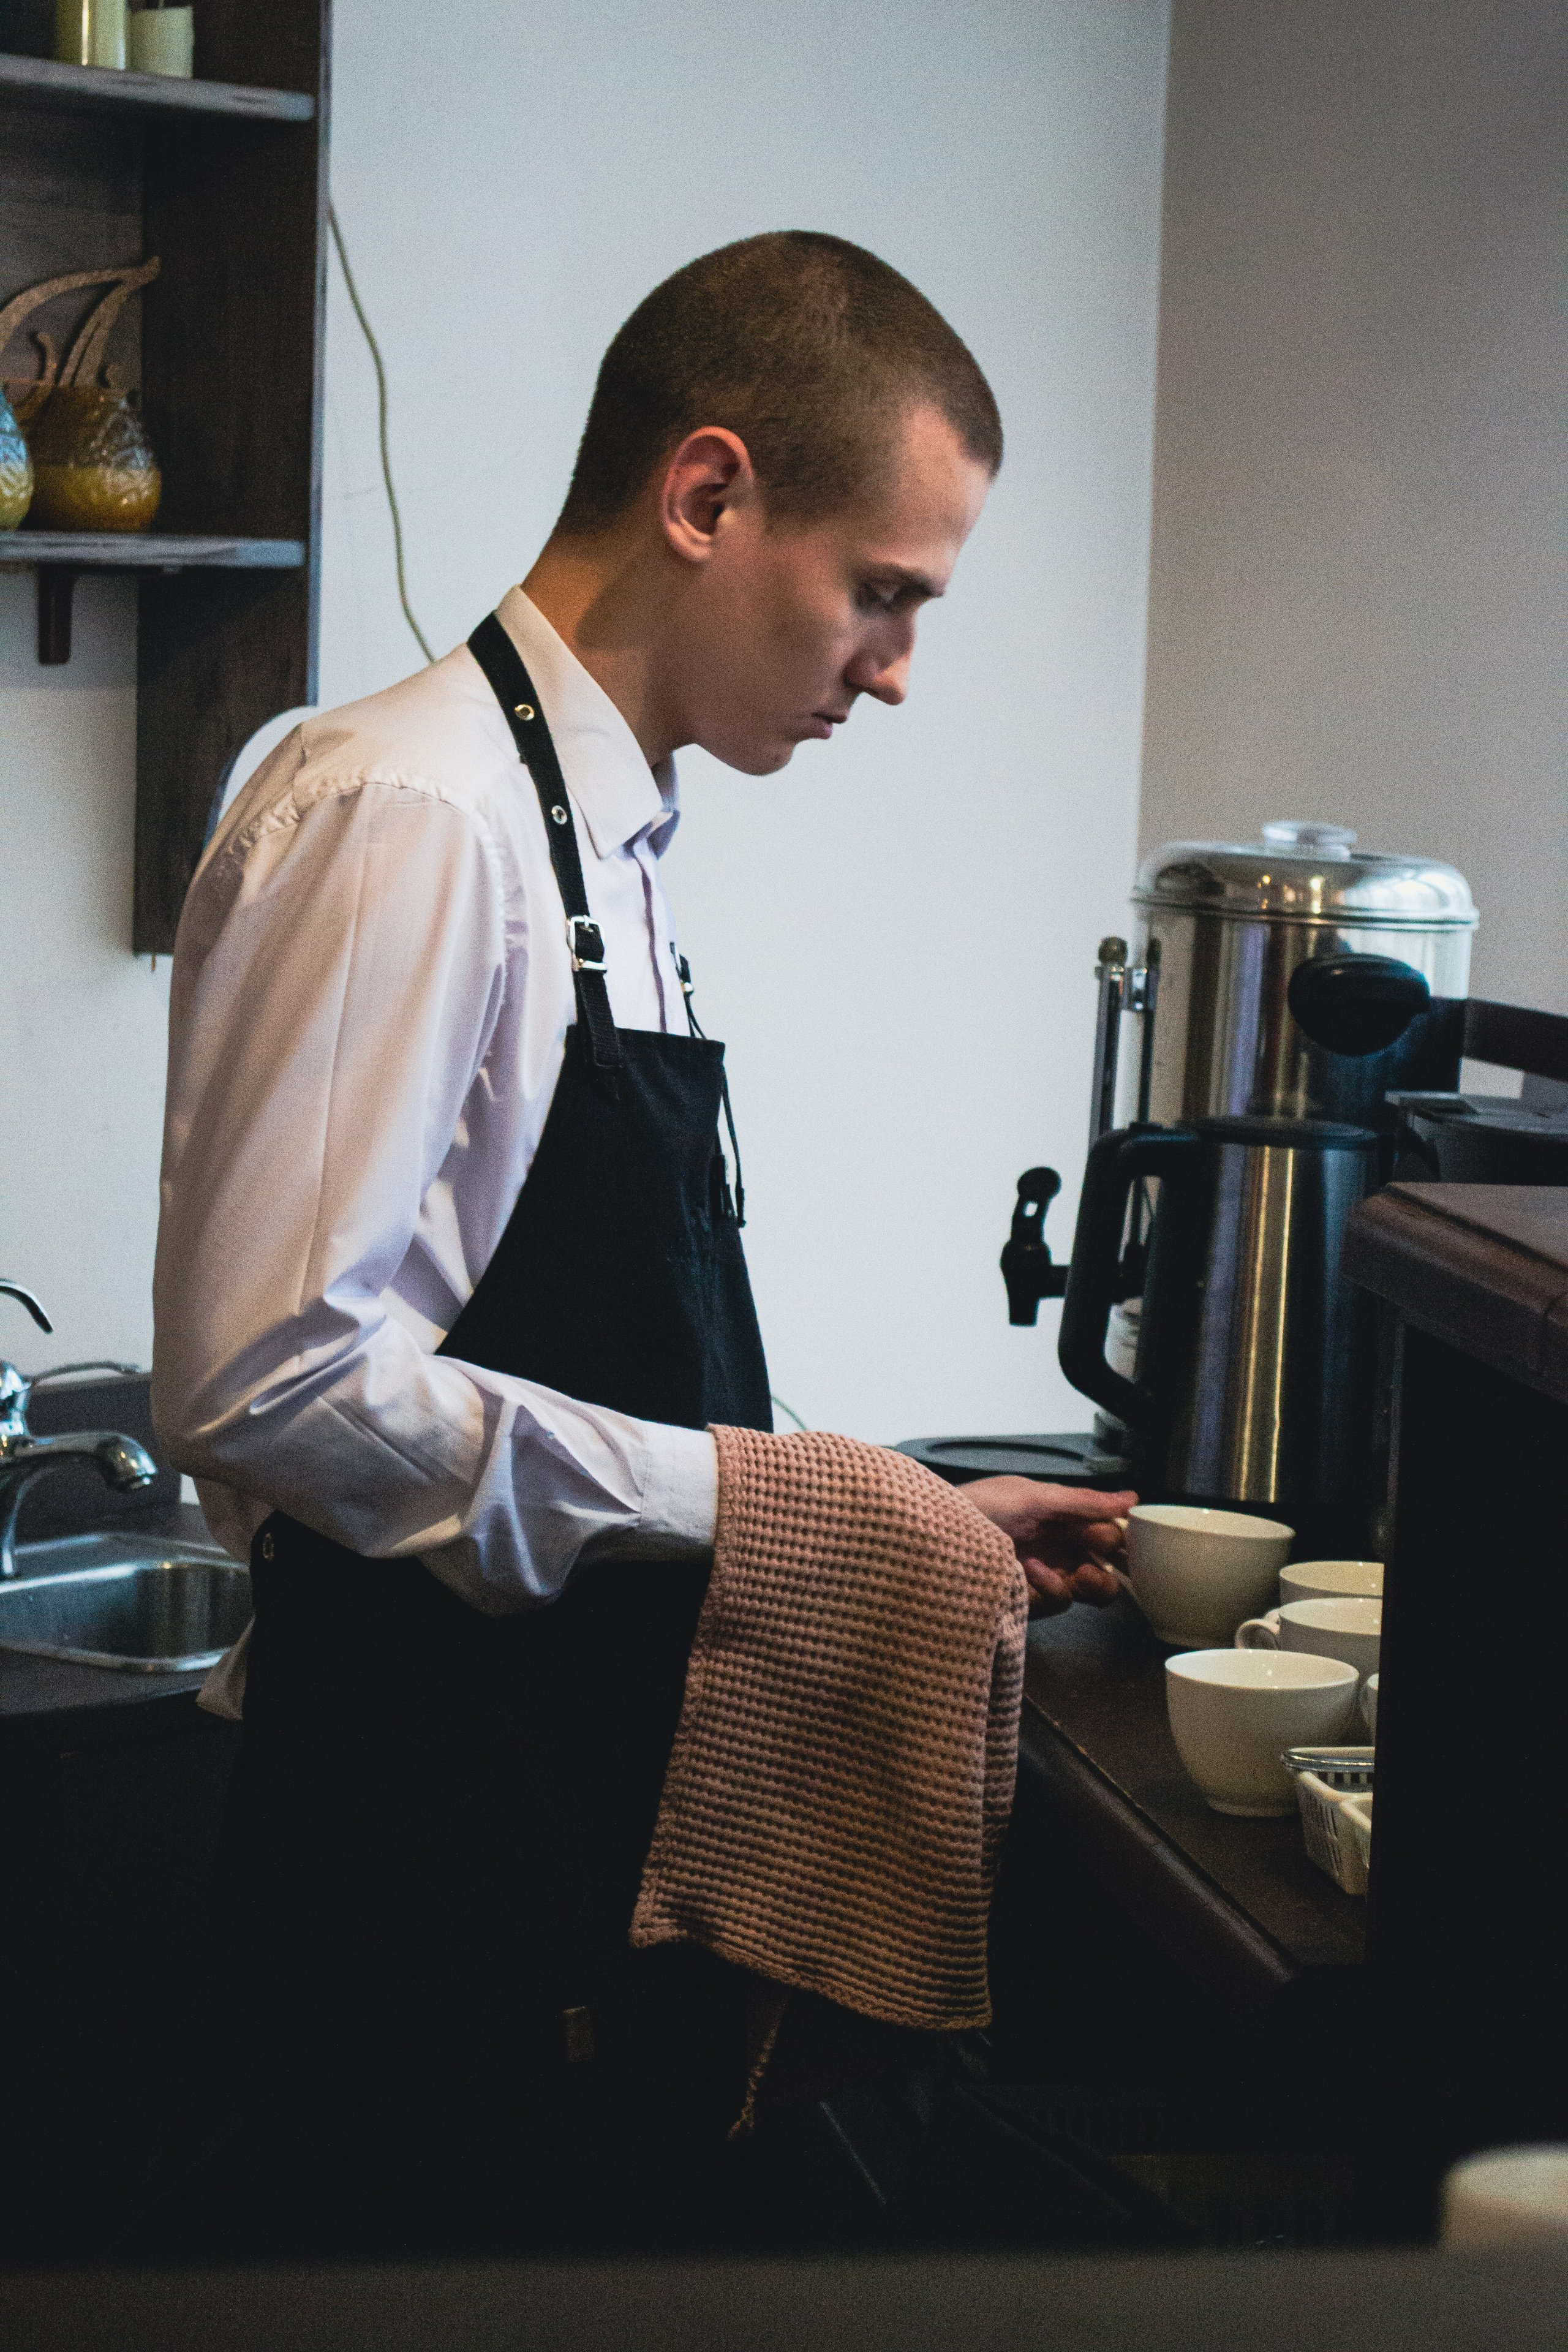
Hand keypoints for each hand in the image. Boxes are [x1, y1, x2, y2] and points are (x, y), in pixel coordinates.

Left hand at [957, 1478, 1136, 1614]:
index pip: (1106, 1526)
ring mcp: (1047, 1574)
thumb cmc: (974, 1509)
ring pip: (1095, 1588)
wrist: (933, 1543)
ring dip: (1094, 1580)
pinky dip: (1055, 1587)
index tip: (1137, 1535)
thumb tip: (1130, 1499)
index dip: (1123, 1532)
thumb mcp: (1032, 1497)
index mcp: (1059, 1514)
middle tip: (1108, 1555)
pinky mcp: (1034, 1600)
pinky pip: (1063, 1599)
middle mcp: (1057, 1544)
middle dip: (1115, 1560)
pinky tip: (1034, 1573)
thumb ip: (1084, 1502)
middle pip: (1108, 1561)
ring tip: (1083, 1574)